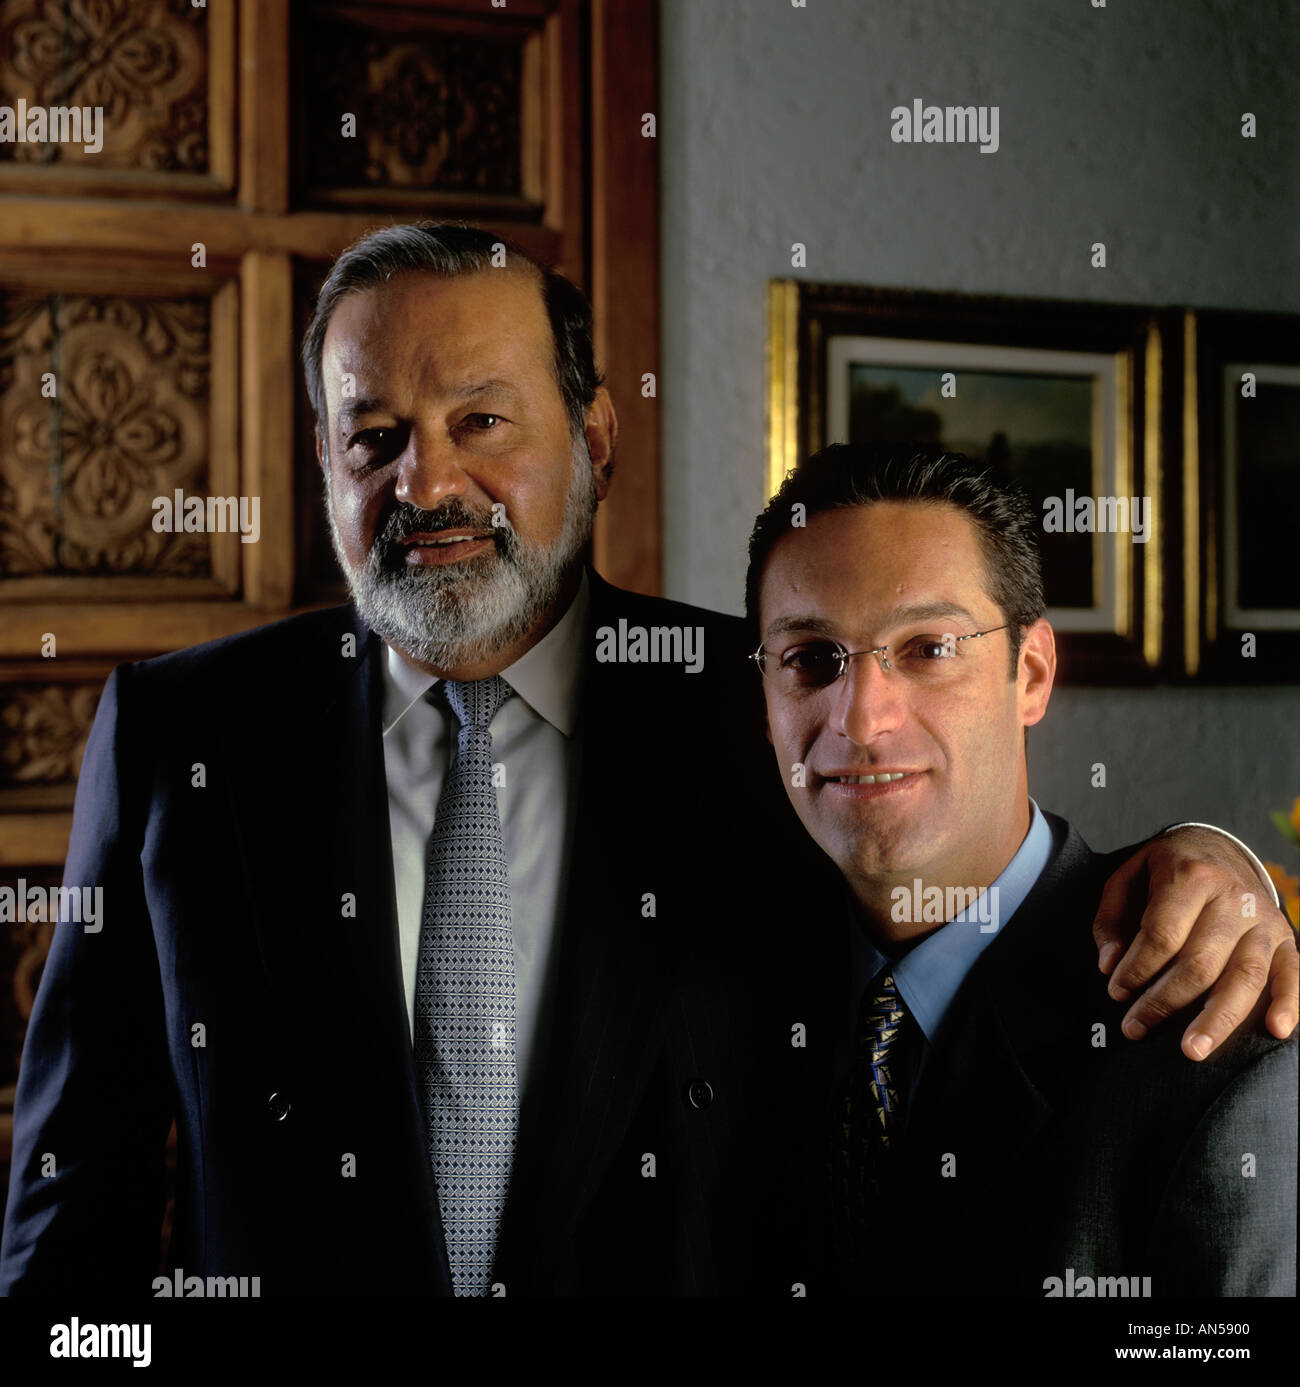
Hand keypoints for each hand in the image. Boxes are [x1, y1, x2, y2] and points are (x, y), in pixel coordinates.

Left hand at [1092, 827, 1298, 1059]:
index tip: (1116, 993)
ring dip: (1218, 1018)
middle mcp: (1233, 897)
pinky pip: (1293, 973)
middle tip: (1135, 1027)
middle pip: (1200, 962)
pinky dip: (1289, 1003)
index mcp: (1190, 876)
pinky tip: (1275, 1031)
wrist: (1218, 846)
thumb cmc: (1165, 869)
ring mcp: (1264, 919)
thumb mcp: (1127, 877)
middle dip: (1164, 1002)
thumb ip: (1110, 919)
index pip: (1162, 934)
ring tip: (1192, 1050)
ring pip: (1245, 975)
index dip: (1136, 969)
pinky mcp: (1286, 937)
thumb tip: (1109, 966)